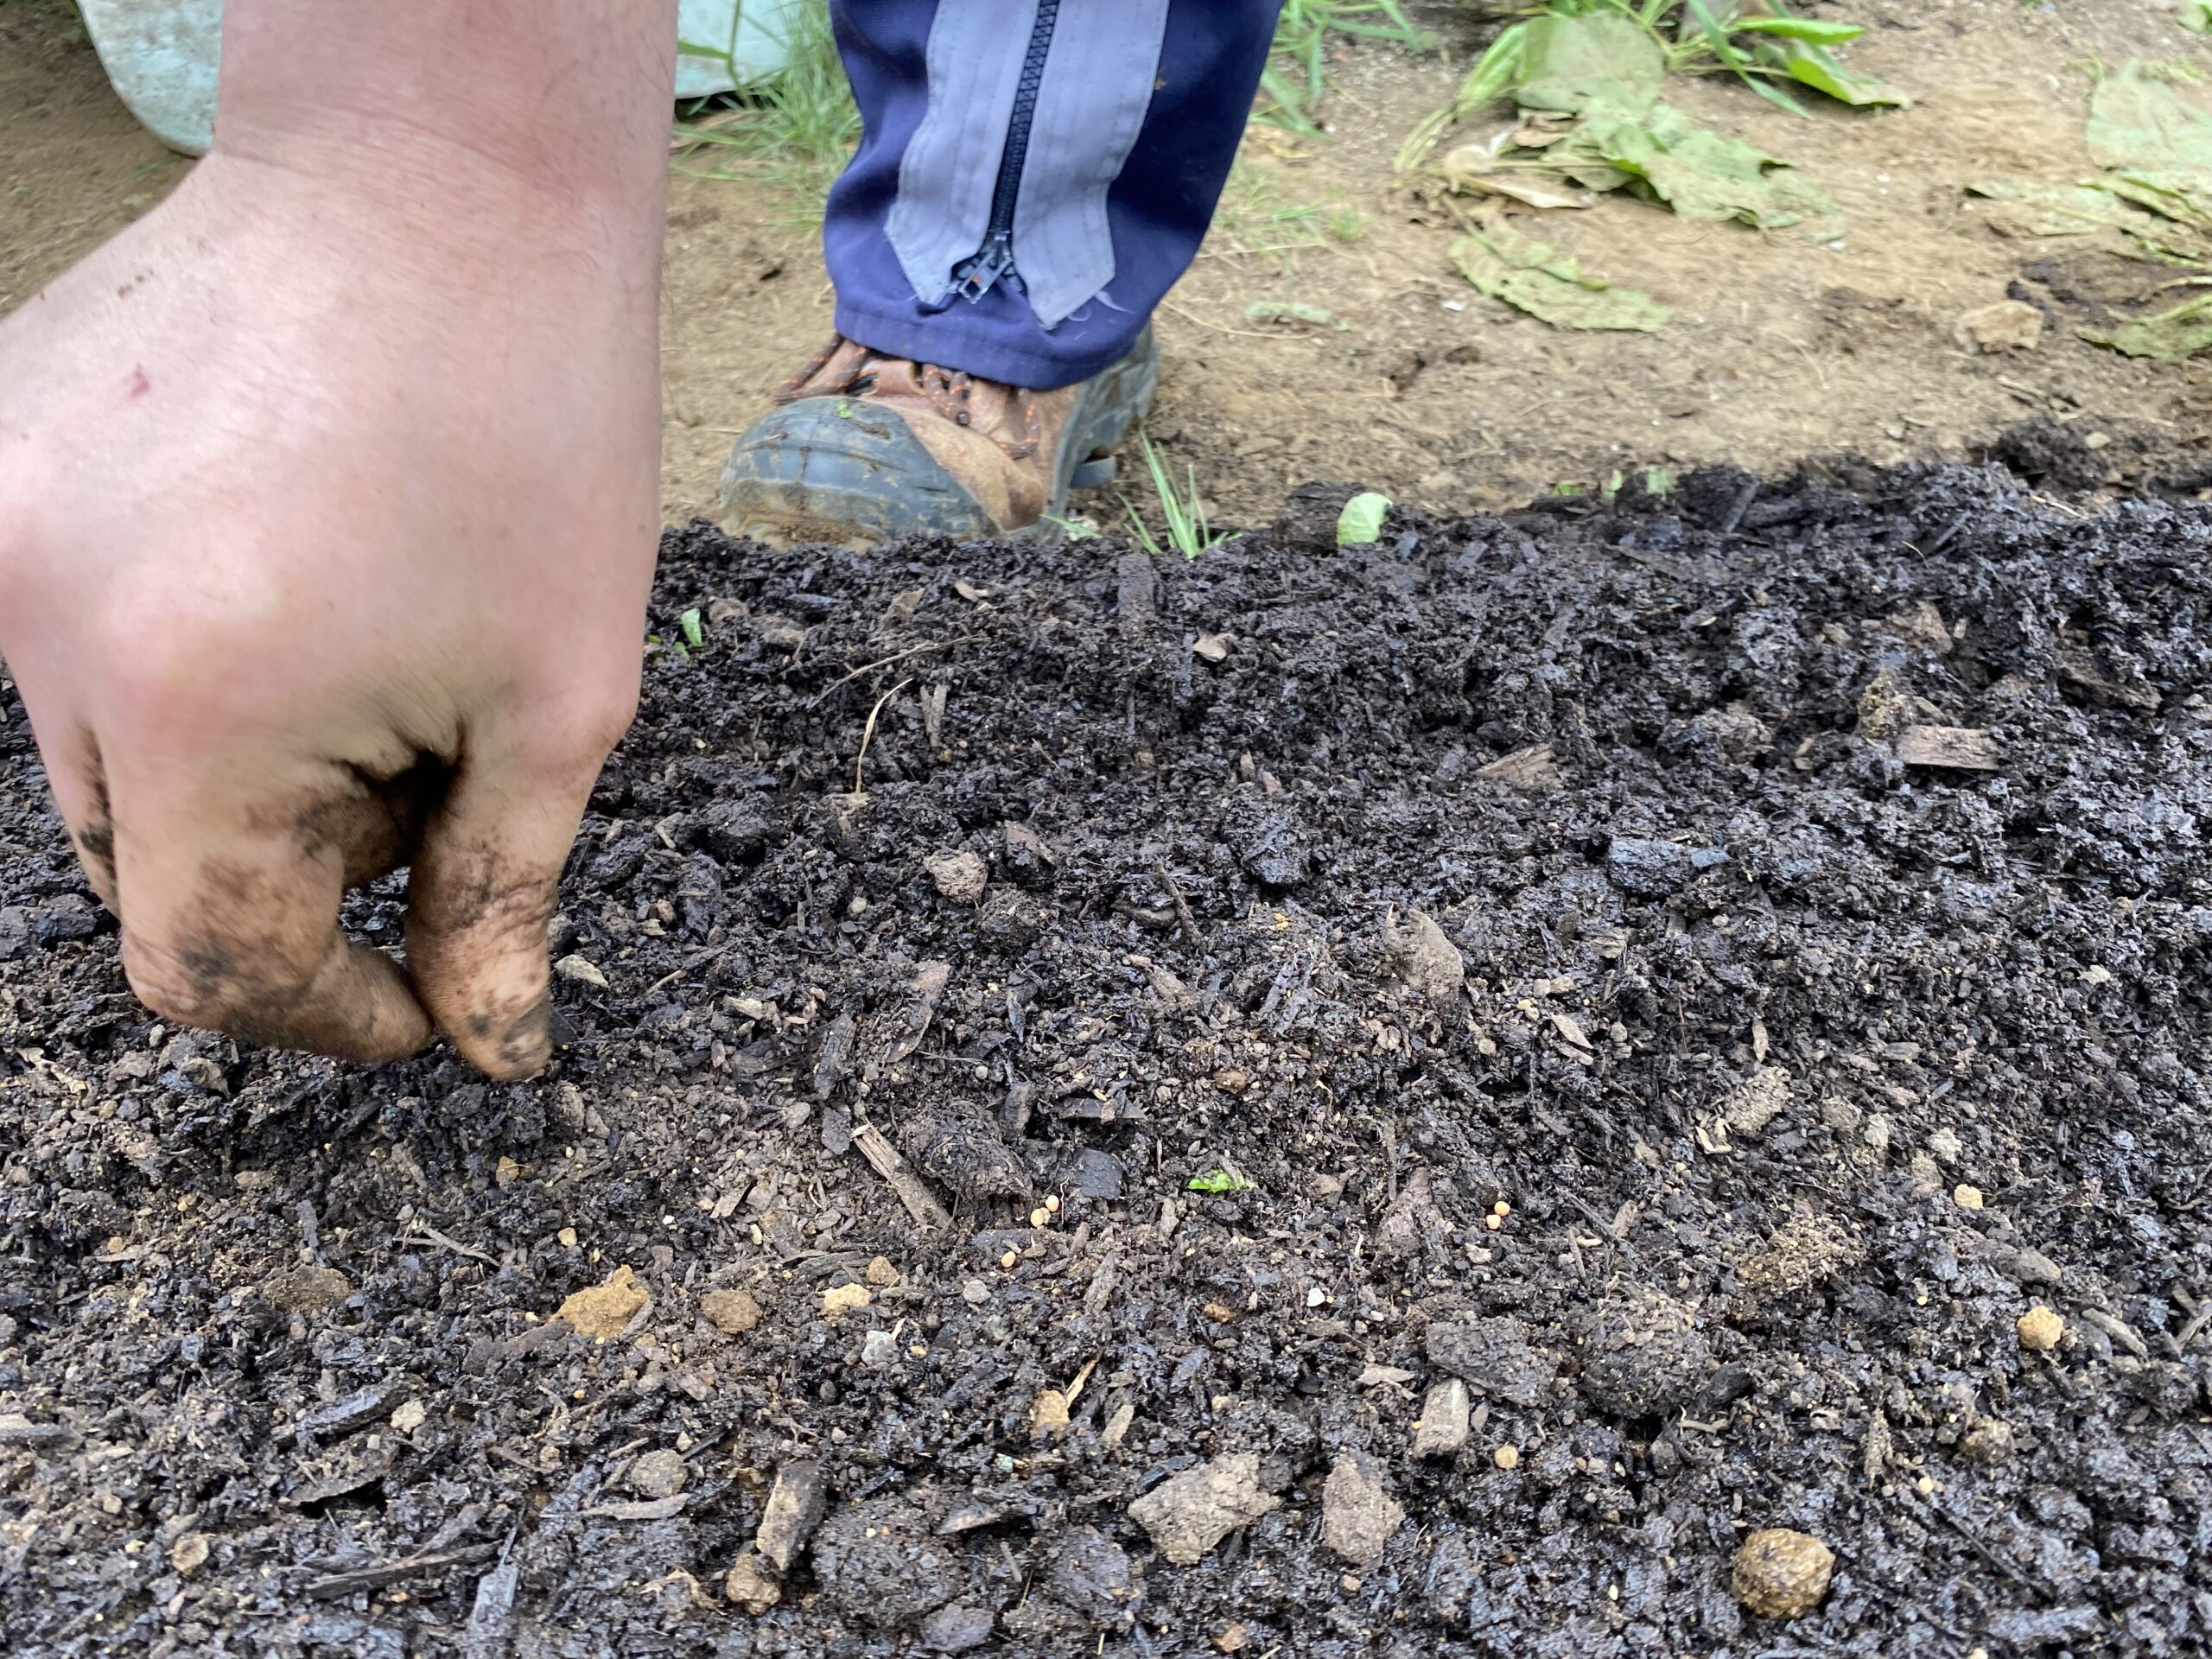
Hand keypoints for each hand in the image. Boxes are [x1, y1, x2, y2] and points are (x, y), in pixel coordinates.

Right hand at [0, 153, 660, 1075]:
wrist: (442, 181)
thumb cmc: (534, 430)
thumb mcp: (558, 699)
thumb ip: (494, 894)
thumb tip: (481, 1042)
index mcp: (191, 717)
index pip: (207, 969)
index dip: (329, 1014)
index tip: (425, 1003)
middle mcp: (40, 635)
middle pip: (150, 872)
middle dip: (297, 868)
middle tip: (426, 755)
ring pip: (102, 768)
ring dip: (229, 769)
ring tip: (359, 639)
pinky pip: (65, 643)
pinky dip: (172, 663)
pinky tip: (282, 568)